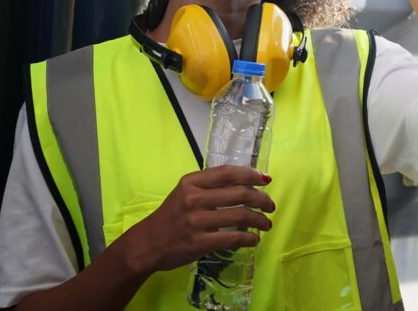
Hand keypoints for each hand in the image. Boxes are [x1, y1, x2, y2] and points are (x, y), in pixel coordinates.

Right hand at [120, 165, 274, 273]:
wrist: (147, 244)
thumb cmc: (170, 217)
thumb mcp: (184, 192)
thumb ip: (210, 185)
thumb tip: (246, 181)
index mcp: (191, 182)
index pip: (228, 172)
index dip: (251, 174)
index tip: (265, 180)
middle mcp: (194, 198)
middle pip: (240, 193)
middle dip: (262, 199)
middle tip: (270, 205)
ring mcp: (197, 221)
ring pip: (240, 215)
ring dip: (260, 220)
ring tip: (266, 224)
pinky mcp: (200, 242)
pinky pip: (233, 238)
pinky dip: (249, 239)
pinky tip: (254, 240)